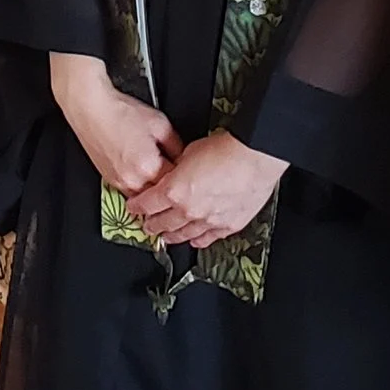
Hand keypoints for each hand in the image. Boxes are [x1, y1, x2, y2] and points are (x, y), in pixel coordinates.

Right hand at [50, 51, 178, 196]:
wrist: (92, 108)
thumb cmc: (120, 112)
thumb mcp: (160, 123)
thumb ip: (176, 144)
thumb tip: (183, 158)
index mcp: (148, 167)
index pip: (175, 183)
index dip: (183, 174)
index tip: (185, 168)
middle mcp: (132, 180)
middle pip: (159, 194)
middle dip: (168, 184)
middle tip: (173, 170)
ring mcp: (119, 182)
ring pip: (144, 195)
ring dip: (152, 187)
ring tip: (155, 167)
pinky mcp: (109, 179)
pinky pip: (130, 190)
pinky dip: (138, 183)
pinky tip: (140, 166)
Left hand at [125, 131, 287, 248]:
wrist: (255, 156)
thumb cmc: (226, 149)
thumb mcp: (189, 151)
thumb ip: (177, 168)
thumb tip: (175, 172)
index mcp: (174, 191)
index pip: (146, 205)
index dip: (137, 207)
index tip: (134, 207)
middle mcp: (188, 210)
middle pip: (162, 223)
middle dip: (151, 224)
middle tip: (147, 224)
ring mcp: (208, 220)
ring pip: (184, 235)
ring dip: (172, 236)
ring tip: (166, 236)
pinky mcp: (228, 225)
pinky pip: (208, 238)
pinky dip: (198, 240)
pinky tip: (194, 240)